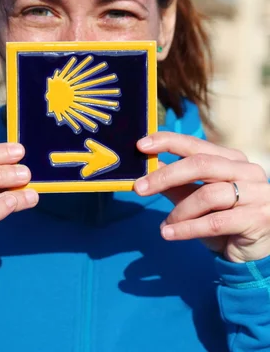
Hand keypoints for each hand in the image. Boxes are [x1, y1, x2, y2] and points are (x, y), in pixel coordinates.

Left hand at [134, 133, 269, 262]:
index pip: (196, 144)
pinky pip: (215, 222)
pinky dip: (187, 229)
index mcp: (233, 159)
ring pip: (208, 195)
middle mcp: (247, 171)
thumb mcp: (197, 200)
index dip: (168, 141)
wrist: (255, 254)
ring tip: (165, 224)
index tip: (141, 145)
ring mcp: (257, 194)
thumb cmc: (225, 221)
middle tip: (139, 187)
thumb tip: (149, 168)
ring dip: (180, 211)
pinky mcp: (257, 218)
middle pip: (201, 165)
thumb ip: (177, 184)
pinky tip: (169, 233)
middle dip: (166, 175)